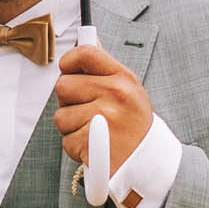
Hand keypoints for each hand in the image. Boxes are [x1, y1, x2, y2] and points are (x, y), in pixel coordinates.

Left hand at [55, 42, 153, 171]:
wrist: (148, 164)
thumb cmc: (135, 127)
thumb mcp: (130, 92)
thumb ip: (106, 70)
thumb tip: (86, 43)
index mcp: (123, 79)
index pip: (86, 54)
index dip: (70, 61)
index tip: (69, 71)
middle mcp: (114, 95)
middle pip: (64, 85)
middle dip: (69, 101)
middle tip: (87, 111)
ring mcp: (102, 118)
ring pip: (61, 116)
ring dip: (71, 127)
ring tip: (93, 132)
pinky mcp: (91, 142)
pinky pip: (66, 140)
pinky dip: (76, 147)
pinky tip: (93, 146)